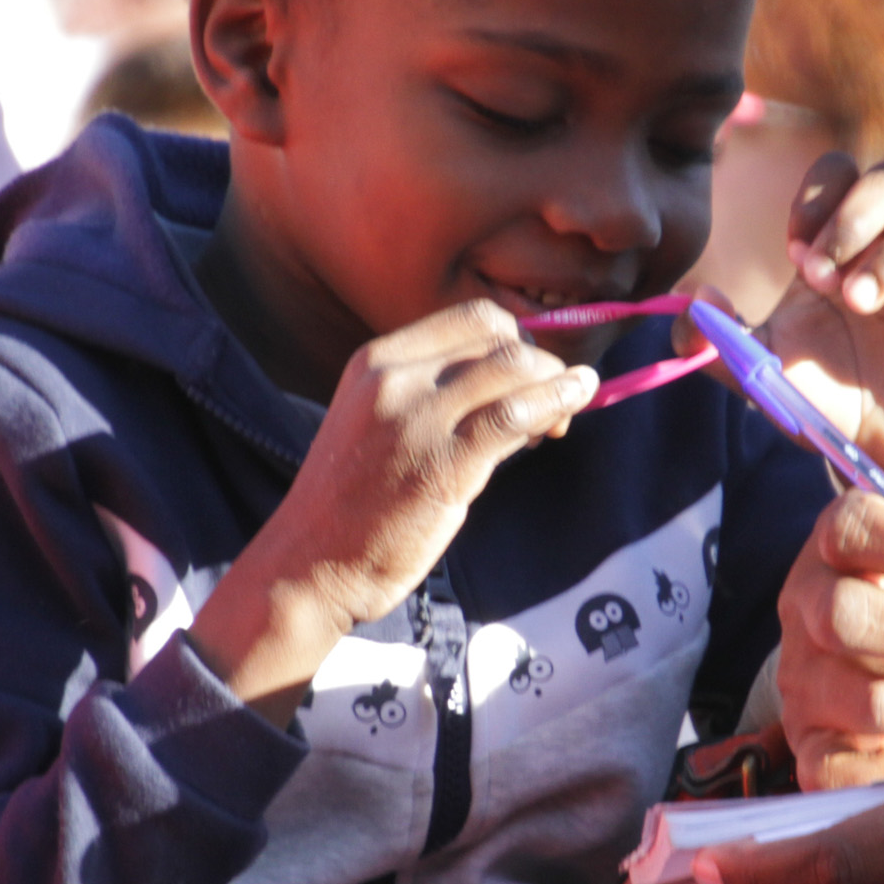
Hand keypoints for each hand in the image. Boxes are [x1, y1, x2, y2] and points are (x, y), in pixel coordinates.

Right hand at [190, 301, 593, 720]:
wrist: (312, 564)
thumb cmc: (354, 506)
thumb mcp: (380, 425)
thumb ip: (436, 398)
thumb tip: (518, 387)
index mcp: (377, 361)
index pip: (471, 319)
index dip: (517, 339)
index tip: (531, 372)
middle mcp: (395, 377)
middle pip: (499, 337)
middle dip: (540, 360)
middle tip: (556, 399)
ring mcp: (418, 416)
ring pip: (514, 367)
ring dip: (556, 381)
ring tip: (570, 406)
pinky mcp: (444, 461)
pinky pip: (516, 415)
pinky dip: (555, 403)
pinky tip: (570, 410)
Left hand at [692, 155, 883, 484]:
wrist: (872, 452)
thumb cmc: (820, 397)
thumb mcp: (761, 370)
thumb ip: (718, 337)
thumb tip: (690, 300)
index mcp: (840, 245)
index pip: (840, 173)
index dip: (818, 199)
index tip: (796, 255)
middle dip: (856, 219)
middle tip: (826, 278)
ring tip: (863, 304)